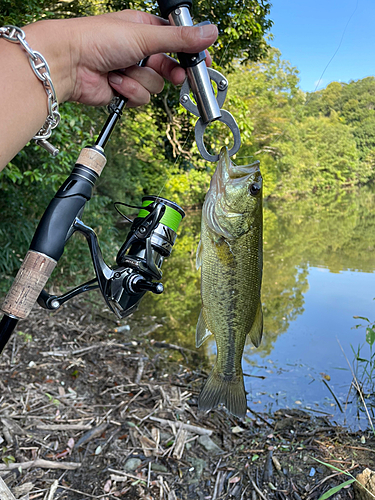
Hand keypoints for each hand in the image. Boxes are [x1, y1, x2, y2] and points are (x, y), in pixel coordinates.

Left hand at [24, 11, 217, 106]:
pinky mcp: (124, 91)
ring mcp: (131, 72)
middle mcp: (139, 50)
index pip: (177, 41)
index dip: (191, 52)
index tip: (204, 62)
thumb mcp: (145, 35)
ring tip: (121, 71)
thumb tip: (210, 33)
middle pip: (169, 67)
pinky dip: (128, 92)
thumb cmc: (97, 39)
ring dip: (140, 82)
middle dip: (169, 72)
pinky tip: (114, 82)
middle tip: (177, 75)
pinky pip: (140, 98)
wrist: (69, 63)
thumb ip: (179, 39)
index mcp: (145, 29)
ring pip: (155, 86)